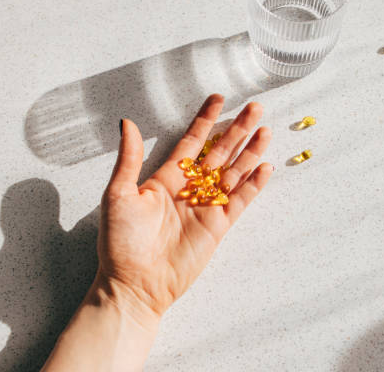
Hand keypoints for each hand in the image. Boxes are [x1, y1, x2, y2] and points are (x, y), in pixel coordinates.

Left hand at [97, 94, 272, 322]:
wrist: (135, 283)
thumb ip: (129, 158)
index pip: (192, 142)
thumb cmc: (120, 241)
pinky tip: (265, 167)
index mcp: (166, 178)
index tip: (218, 99)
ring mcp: (206, 207)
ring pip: (234, 172)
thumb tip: (126, 122)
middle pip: (219, 152)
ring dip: (250, 152)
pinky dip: (254, 184)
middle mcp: (189, 189)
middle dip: (237, 129)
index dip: (206, 120)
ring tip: (265, 131)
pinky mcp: (217, 226)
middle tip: (255, 107)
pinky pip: (240, 201)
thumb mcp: (118, 194)